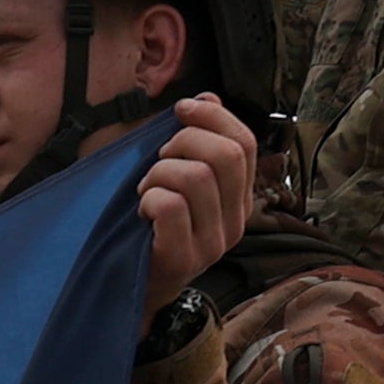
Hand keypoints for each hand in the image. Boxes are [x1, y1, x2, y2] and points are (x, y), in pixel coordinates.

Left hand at [139, 98, 258, 310]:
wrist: (137, 286)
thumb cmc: (156, 224)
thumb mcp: (181, 179)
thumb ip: (197, 141)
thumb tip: (209, 96)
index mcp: (239, 198)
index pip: (245, 143)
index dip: (213, 115)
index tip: (182, 109)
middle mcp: (236, 222)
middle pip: (226, 155)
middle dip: (184, 141)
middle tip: (161, 158)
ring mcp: (213, 243)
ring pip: (196, 176)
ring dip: (160, 172)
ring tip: (148, 188)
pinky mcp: (184, 259)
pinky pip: (170, 205)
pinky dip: (149, 197)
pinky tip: (143, 210)